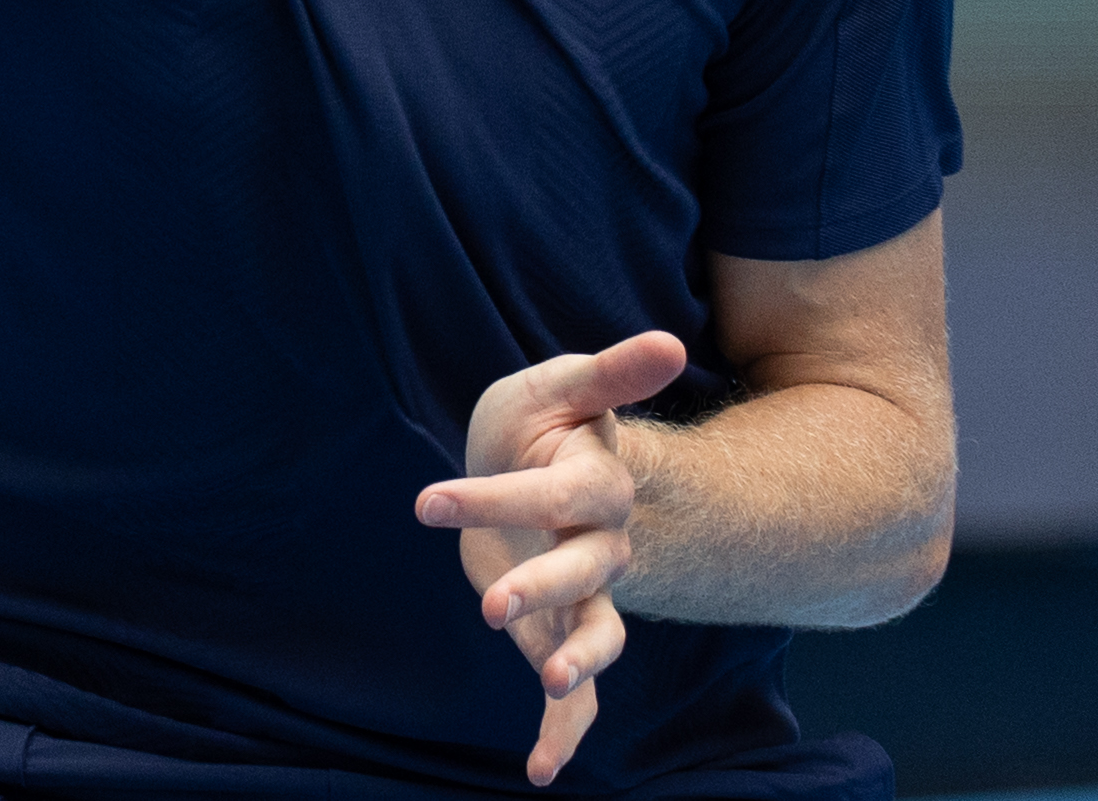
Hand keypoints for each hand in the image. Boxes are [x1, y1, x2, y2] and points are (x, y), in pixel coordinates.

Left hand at [414, 330, 689, 788]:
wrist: (537, 465)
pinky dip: (563, 729)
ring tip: (555, 687)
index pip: (558, 493)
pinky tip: (540, 771)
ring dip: (579, 662)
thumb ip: (612, 375)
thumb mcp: (563, 388)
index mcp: (596, 483)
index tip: (425, 501)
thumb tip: (671, 339)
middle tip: (493, 606)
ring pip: (597, 632)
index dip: (496, 494)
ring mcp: (585, 592)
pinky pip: (576, 689)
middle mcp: (601, 544)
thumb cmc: (543, 422)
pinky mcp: (562, 628)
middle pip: (585, 571)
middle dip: (544, 589)